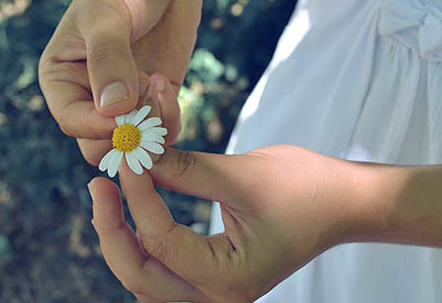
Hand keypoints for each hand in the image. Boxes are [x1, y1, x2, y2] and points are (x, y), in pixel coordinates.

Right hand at [38, 0, 206, 165]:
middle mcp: (89, 96)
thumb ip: (108, 60)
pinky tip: (166, 83)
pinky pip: (160, 133)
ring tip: (157, 83)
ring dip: (150, 126)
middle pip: (99, 145)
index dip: (96, 128)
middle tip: (146, 107)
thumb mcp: (107, 16)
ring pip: (133, 145)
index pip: (71, 122)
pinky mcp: (153, 102)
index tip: (123, 116)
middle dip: (126, 135)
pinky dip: (168, 120)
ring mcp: (124, 103)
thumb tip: (112, 111)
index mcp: (62, 78)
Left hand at [88, 145, 359, 301]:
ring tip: (110, 195)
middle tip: (98, 185)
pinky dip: (142, 240)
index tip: (127, 152)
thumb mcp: (241, 174)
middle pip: (139, 274)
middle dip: (112, 227)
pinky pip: (161, 269)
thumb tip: (136, 154)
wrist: (343, 204)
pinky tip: (134, 209)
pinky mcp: (211, 277)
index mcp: (229, 279)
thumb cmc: (307, 188)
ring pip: (144, 277)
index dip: (137, 193)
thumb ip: (184, 169)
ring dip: (122, 236)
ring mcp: (214, 293)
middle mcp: (218, 298)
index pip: (160, 240)